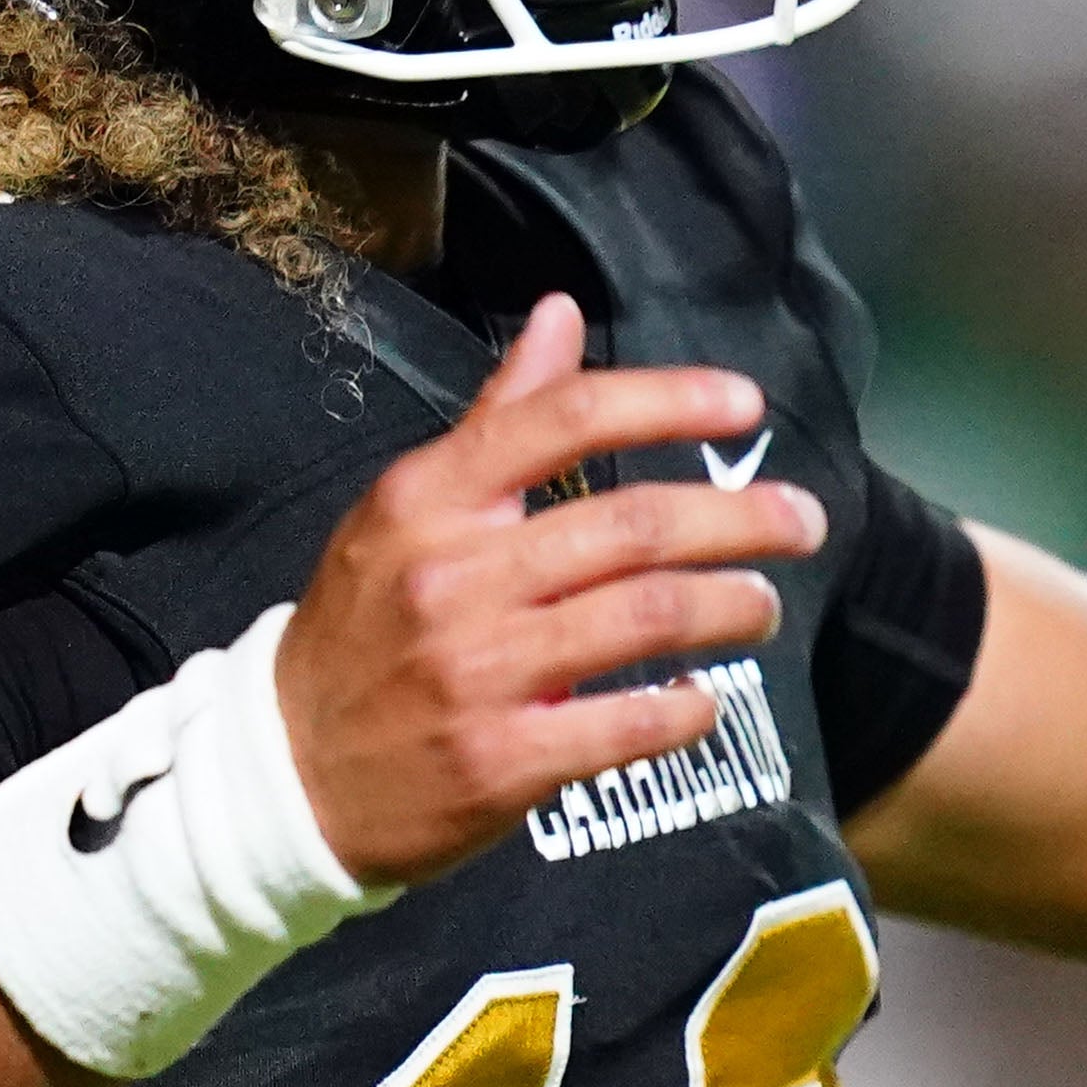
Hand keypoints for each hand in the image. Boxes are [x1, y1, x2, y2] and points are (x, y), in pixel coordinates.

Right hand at [273, 293, 824, 886]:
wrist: (284, 774)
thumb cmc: (364, 629)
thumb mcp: (406, 510)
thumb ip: (497, 417)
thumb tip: (561, 313)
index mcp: (430, 500)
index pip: (564, 419)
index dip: (669, 401)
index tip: (744, 405)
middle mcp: (454, 576)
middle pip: (635, 525)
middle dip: (741, 518)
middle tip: (802, 521)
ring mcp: (478, 672)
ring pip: (647, 618)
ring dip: (731, 607)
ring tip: (761, 605)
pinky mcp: (501, 761)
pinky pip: (628, 724)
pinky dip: (686, 709)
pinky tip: (703, 698)